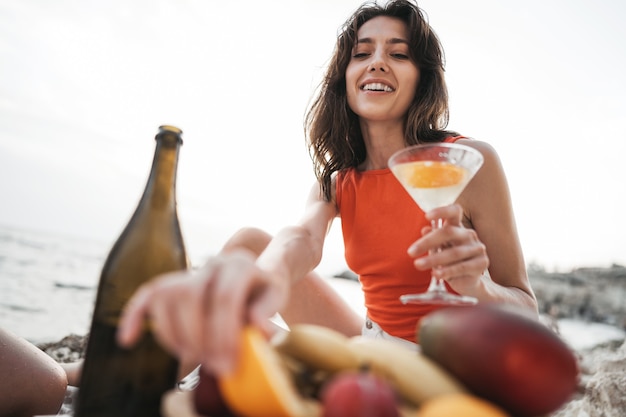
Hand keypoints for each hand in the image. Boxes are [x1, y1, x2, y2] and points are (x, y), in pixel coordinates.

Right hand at [116, 248, 286, 375]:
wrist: (255, 280)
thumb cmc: (263, 297)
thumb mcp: (275, 303)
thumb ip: (268, 316)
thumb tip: (259, 328)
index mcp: (241, 264)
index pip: (224, 297)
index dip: (223, 334)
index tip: (227, 365)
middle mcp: (213, 262)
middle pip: (190, 295)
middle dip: (198, 337)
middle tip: (211, 367)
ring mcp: (190, 271)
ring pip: (166, 296)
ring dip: (174, 334)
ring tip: (193, 358)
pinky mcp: (171, 283)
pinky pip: (146, 295)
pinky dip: (134, 316)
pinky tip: (128, 340)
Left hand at [407, 204, 488, 294]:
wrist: (465, 281)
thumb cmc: (448, 261)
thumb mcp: (437, 250)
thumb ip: (432, 240)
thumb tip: (425, 230)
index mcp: (457, 226)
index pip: (454, 212)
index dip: (441, 211)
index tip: (426, 216)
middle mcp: (469, 234)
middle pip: (448, 232)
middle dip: (427, 242)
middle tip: (411, 252)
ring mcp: (477, 248)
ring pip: (454, 252)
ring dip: (433, 259)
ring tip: (418, 264)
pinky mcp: (482, 264)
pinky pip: (462, 267)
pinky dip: (447, 271)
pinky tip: (435, 273)